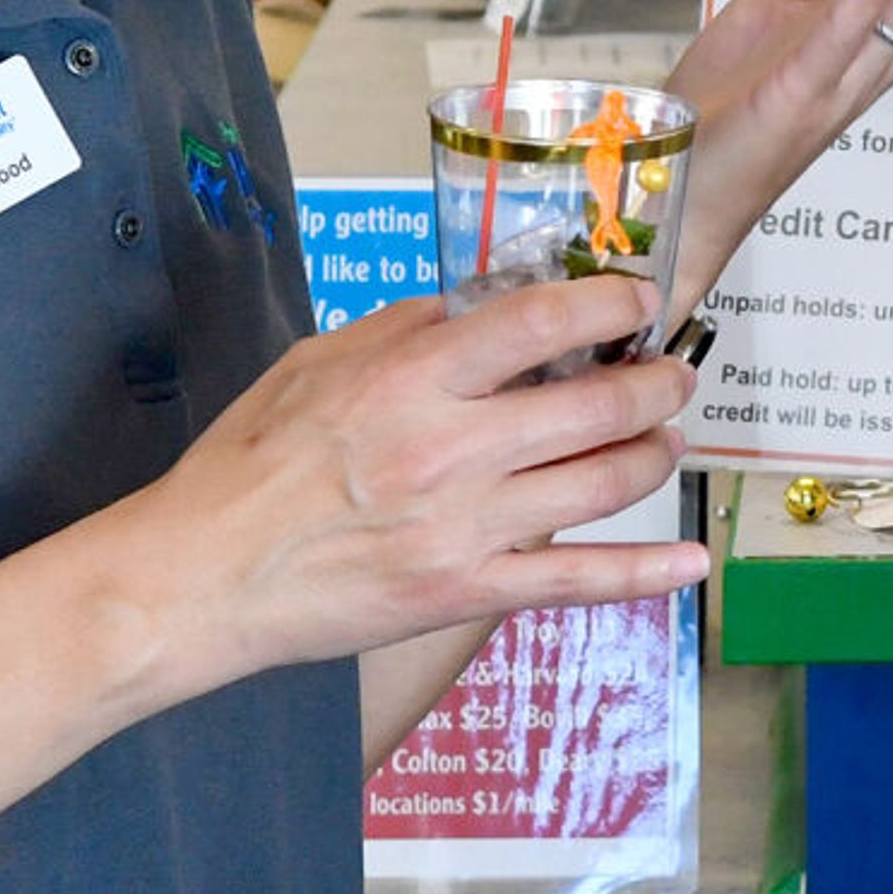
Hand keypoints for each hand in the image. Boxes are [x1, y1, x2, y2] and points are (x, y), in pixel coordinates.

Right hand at [134, 277, 708, 694]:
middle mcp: (454, 448)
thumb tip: (480, 305)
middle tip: (673, 374)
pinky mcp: (465, 593)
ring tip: (665, 438)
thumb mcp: (317, 361)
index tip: (638, 300)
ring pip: (602, 484)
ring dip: (654, 455)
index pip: (545, 321)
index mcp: (416, 378)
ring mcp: (467, 527)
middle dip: (658, 383)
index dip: (612, 304)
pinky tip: (692, 560)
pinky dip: (646, 573)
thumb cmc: (247, 463)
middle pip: (599, 404)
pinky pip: (576, 582)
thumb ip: (407, 329)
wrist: (200, 577)